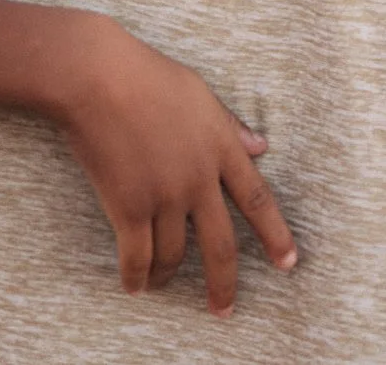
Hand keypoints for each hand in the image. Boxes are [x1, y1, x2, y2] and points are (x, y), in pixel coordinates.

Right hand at [0, 0, 297, 315]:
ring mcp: (164, 195)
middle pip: (221, 244)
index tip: (288, 264)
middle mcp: (199, 178)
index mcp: (221, 147)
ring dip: (168, 276)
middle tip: (224, 310)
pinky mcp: (127, 207)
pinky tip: (135, 286)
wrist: (96, 77)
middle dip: (224, 284)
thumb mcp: (200, 94)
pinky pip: (137, 257)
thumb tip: (262, 146)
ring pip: (174, 255)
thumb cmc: (147, 76)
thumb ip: (231, 126)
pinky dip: (136, 276)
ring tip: (163, 285)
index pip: (258, 200)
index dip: (276, 235)